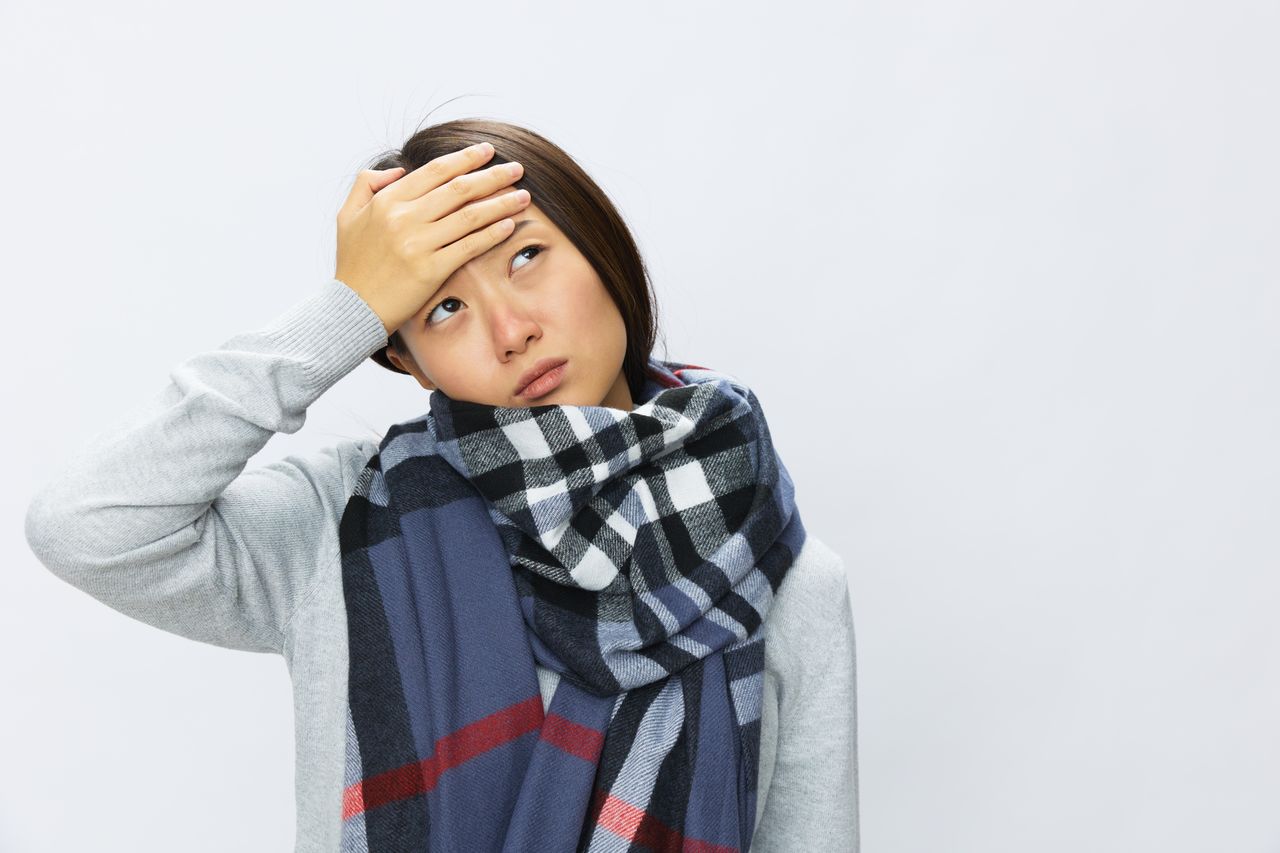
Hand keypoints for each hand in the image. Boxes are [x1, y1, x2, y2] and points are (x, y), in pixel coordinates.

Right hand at [334, 142, 529, 335]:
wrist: (351, 308)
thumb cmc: (353, 263)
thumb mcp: (348, 215)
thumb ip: (367, 184)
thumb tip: (400, 169)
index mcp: (387, 201)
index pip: (434, 171)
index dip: (464, 158)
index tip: (487, 151)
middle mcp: (404, 218)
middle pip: (459, 189)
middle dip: (493, 176)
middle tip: (517, 168)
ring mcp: (418, 244)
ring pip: (469, 216)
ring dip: (501, 203)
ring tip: (523, 196)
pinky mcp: (430, 270)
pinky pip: (469, 246)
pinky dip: (492, 234)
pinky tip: (510, 225)